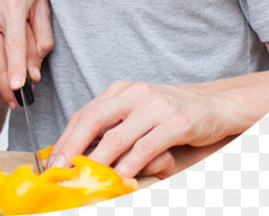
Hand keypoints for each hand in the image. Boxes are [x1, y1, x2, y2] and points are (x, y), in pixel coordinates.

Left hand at [48, 80, 225, 178]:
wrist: (214, 104)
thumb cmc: (171, 112)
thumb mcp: (138, 110)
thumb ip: (115, 124)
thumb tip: (82, 149)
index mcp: (121, 89)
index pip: (86, 112)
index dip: (67, 137)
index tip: (54, 159)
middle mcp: (135, 93)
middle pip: (94, 119)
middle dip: (73, 147)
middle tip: (61, 169)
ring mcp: (155, 106)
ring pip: (117, 137)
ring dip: (98, 162)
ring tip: (85, 179)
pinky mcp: (175, 122)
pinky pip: (145, 147)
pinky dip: (129, 166)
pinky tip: (120, 179)